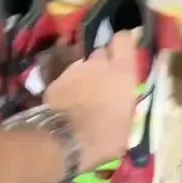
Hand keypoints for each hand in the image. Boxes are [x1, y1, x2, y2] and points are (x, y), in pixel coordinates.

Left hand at [44, 31, 138, 171]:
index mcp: (121, 73)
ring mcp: (73, 71)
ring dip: (85, 77)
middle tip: (104, 83)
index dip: (123, 44)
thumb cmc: (104, 138)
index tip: (124, 55)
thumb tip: (122, 105)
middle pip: (101, 53)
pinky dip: (68, 87)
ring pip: (83, 66)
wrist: (63, 142)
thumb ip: (124, 105)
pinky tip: (68, 104)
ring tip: (84, 97)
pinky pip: (66, 79)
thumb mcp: (126, 125)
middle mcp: (98, 65)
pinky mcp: (55, 81)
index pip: (123, 40)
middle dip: (103, 64)